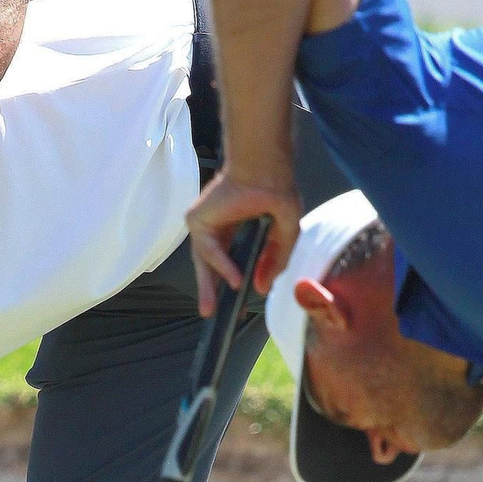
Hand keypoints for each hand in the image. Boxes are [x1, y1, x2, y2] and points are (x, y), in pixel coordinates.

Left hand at [186, 168, 301, 316]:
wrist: (265, 168)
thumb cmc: (276, 190)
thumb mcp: (285, 233)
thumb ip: (276, 260)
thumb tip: (264, 288)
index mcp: (234, 225)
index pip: (226, 258)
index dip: (231, 278)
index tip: (236, 302)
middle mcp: (216, 225)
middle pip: (208, 264)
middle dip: (210, 289)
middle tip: (210, 313)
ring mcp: (204, 222)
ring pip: (203, 260)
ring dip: (209, 285)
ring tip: (214, 308)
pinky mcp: (198, 220)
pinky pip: (209, 250)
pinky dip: (222, 265)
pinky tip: (234, 280)